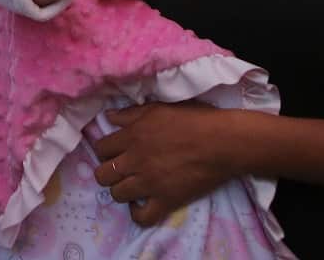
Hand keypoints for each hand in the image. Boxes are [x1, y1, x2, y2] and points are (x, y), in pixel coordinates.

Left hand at [93, 103, 238, 226]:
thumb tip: (109, 117)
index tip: (114, 152)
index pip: (100, 148)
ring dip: (121, 190)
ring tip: (132, 185)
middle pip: (103, 174)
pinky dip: (138, 213)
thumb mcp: (158, 108)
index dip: (104, 150)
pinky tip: (141, 204)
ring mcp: (149, 183)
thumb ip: (130, 114)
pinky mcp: (166, 200)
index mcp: (132, 136)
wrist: (223, 142)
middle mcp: (135, 160)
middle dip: (107, 172)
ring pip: (117, 194)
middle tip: (121, 170)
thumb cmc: (194, 119)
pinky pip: (142, 216)